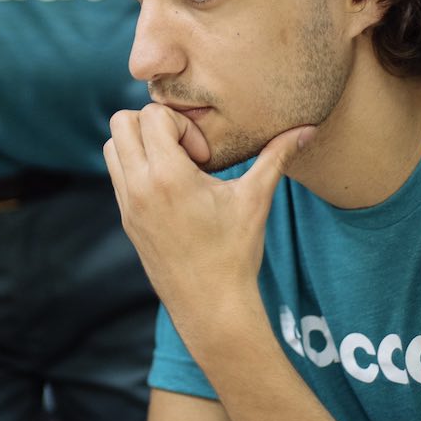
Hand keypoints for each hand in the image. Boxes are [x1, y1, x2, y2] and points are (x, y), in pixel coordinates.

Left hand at [103, 103, 313, 328]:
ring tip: (177, 167)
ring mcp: (127, 203)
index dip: (182, 124)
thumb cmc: (234, 253)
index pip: (151, 115)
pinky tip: (172, 188)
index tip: (203, 155)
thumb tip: (308, 129)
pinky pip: (117, 174)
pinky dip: (138, 167)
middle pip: (121, 122)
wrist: (210, 306)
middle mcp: (138, 186)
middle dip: (153, 125)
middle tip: (184, 151)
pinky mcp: (126, 218)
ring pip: (112, 147)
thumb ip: (277, 157)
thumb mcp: (255, 199)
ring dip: (141, 145)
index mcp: (167, 176)